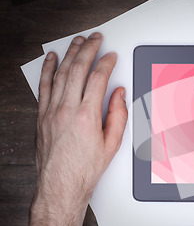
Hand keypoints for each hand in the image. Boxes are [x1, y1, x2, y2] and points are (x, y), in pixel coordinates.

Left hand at [34, 32, 127, 217]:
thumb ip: (118, 115)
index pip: (98, 80)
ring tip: (77, 42)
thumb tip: (119, 95)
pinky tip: (51, 59)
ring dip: (70, 54)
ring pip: (60, 74)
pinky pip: (44, 86)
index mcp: (87, 116)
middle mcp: (67, 110)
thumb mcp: (112, 144)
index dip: (106, 64)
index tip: (112, 56)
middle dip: (88, 50)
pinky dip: (48, 70)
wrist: (61, 185)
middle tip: (96, 39)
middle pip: (78, 70)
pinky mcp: (42, 116)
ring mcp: (51, 112)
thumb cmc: (85, 169)